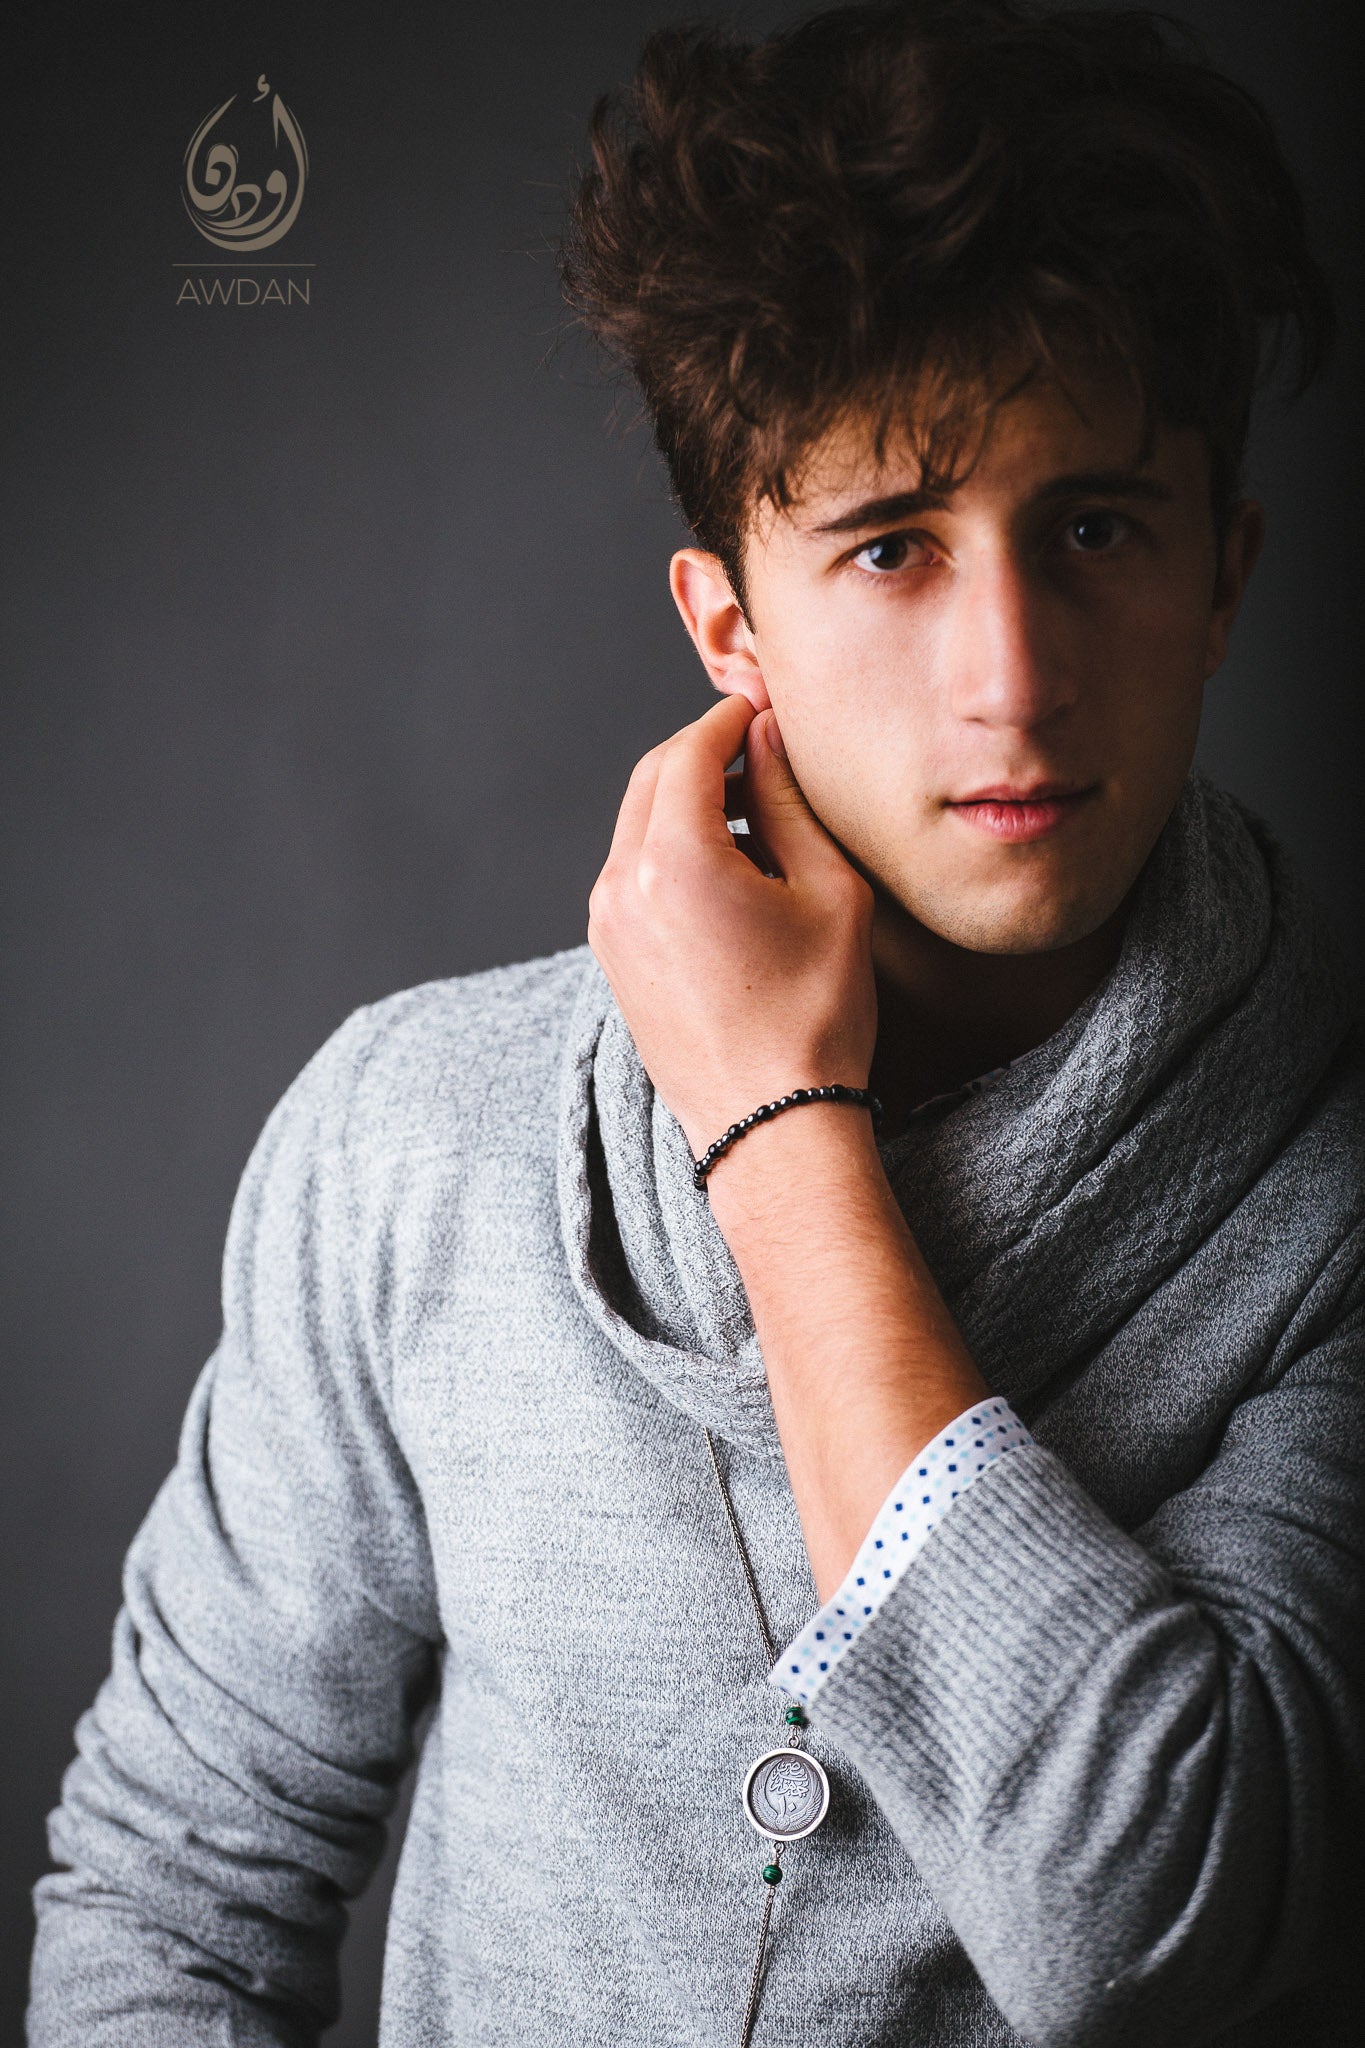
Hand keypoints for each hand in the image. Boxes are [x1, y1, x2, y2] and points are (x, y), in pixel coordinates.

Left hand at [588, 694, 876, 1159]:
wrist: (771, 1123)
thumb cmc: (815, 1015)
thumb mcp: (829, 892)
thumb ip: (788, 801)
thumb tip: (764, 739)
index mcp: (676, 859)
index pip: (691, 750)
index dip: (730, 719)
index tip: (764, 707)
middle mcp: (623, 883)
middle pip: (652, 778)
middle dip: (704, 753)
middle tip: (761, 750)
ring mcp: (607, 922)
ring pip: (637, 824)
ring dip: (688, 802)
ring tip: (757, 816)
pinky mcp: (610, 954)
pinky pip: (633, 871)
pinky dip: (671, 848)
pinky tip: (730, 871)